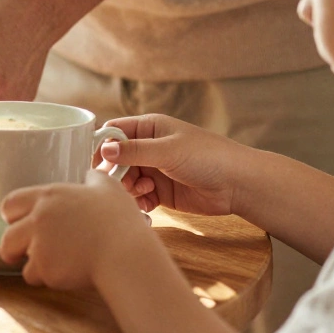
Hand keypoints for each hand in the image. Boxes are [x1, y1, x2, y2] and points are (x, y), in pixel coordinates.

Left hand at [0, 170, 150, 289]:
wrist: (125, 254)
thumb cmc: (120, 221)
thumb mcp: (109, 188)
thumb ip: (94, 178)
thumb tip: (91, 175)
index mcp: (49, 197)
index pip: (10, 203)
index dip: (13, 216)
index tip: (20, 223)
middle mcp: (38, 220)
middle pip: (7, 237)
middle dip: (12, 247)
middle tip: (26, 251)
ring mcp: (39, 246)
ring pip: (20, 260)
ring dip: (32, 263)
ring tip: (53, 263)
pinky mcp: (46, 270)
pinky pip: (36, 277)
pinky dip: (47, 278)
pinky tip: (67, 273)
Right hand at [96, 114, 250, 215]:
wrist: (238, 185)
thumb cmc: (207, 157)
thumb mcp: (167, 150)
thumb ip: (134, 151)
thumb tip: (104, 150)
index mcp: (149, 128)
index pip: (114, 132)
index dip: (102, 146)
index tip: (95, 162)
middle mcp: (149, 148)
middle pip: (115, 160)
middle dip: (115, 173)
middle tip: (124, 182)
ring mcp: (154, 170)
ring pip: (125, 180)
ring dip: (128, 188)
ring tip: (144, 191)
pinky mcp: (161, 191)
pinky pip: (138, 197)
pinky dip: (139, 201)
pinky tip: (150, 204)